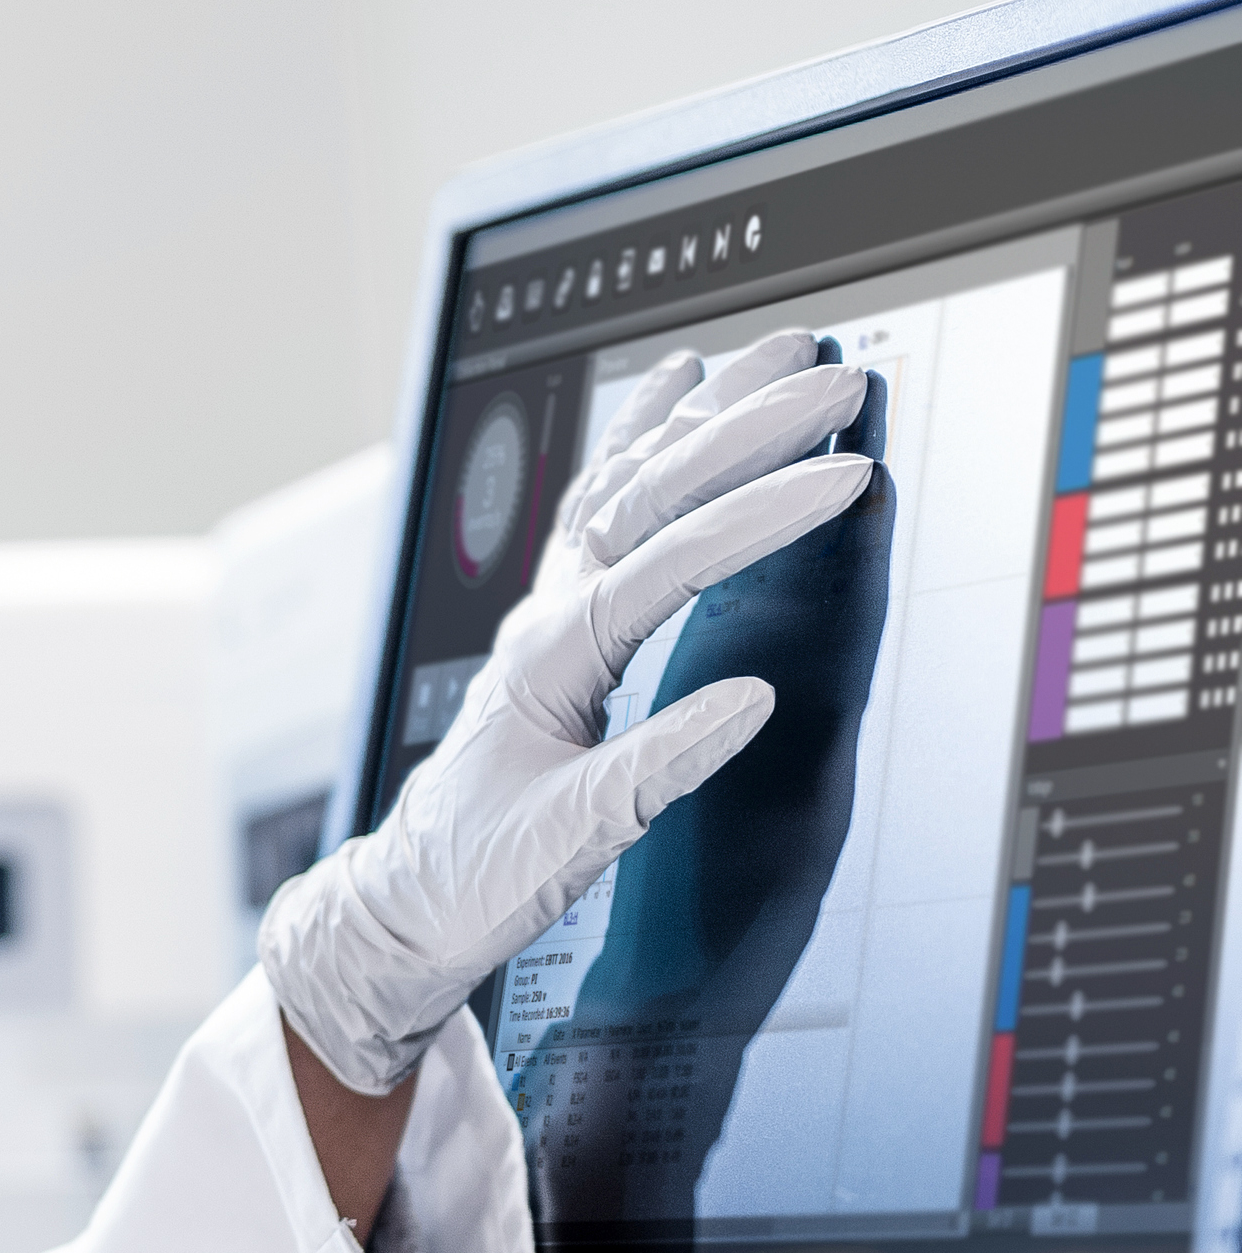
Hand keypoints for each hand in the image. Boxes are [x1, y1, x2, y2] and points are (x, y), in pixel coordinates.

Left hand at [260, 335, 868, 1094]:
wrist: (406, 900)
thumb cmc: (477, 876)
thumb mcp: (574, 840)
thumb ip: (659, 767)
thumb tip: (750, 701)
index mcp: (551, 657)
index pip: (668, 559)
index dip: (759, 514)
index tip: (845, 476)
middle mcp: (543, 614)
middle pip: (647, 493)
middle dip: (745, 429)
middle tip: (836, 380)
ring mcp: (544, 608)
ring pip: (625, 482)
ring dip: (701, 413)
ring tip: (774, 352)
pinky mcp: (555, 621)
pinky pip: (603, 504)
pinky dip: (643, 439)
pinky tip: (672, 392)